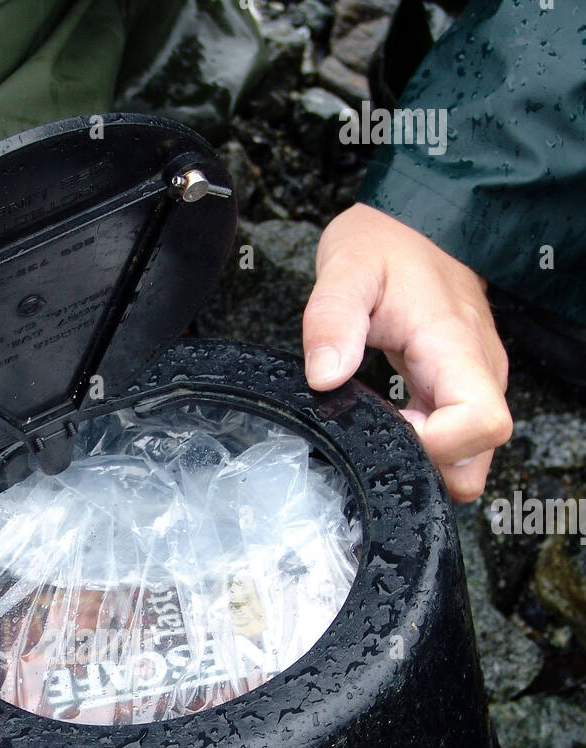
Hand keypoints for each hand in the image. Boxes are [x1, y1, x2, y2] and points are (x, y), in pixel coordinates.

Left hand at [303, 203, 510, 501]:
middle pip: (477, 457)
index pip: (481, 423)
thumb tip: (325, 376)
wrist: (411, 222)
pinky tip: (390, 424)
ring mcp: (475, 382)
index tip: (387, 430)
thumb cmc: (385, 243)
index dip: (434, 445)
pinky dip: (425, 447)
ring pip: (469, 458)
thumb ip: (332, 320)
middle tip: (377, 437)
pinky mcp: (460, 388)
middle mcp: (479, 371)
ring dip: (425, 460)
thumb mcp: (346, 269)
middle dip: (427, 466)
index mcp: (457, 347)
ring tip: (380, 426)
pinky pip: (456, 440)